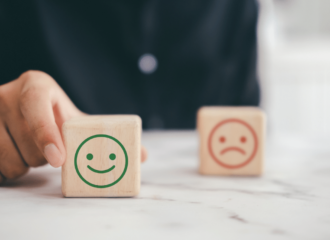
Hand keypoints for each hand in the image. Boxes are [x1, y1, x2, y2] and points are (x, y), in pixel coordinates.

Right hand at [0, 70, 146, 183]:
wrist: (23, 111)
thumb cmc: (54, 117)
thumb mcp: (77, 120)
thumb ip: (104, 135)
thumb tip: (142, 154)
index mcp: (35, 85)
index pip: (35, 105)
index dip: (45, 134)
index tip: (58, 160)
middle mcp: (6, 94)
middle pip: (25, 143)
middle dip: (42, 157)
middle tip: (51, 151)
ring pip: (7, 159)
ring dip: (24, 165)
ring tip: (32, 151)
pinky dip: (7, 169)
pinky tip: (15, 155)